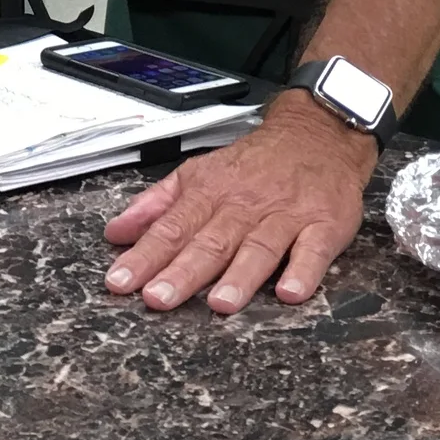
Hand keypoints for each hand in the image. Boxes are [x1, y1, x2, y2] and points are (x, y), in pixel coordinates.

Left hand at [102, 102, 375, 313]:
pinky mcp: (323, 225)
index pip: (171, 227)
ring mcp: (285, 216)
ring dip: (239, 277)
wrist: (316, 135)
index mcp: (210, 193)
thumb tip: (116, 232)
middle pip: (210, 242)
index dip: (144, 256)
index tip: (120, 281)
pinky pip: (313, 250)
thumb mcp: (198, 173)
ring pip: (258, 248)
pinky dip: (303, 270)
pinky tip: (290, 292)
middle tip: (158, 298)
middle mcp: (244, 206)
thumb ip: (156, 205)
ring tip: (220, 304)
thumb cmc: (255, 163)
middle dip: (182, 272)